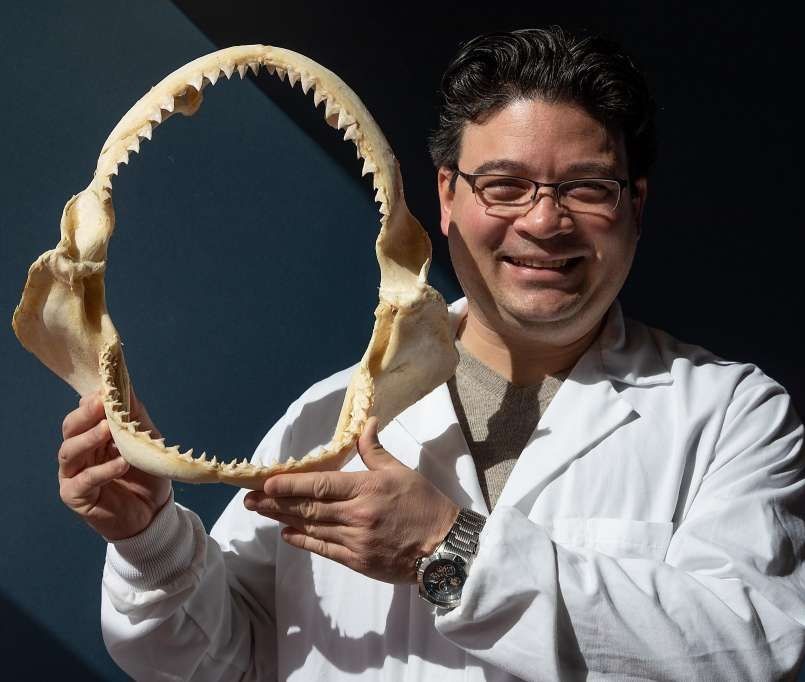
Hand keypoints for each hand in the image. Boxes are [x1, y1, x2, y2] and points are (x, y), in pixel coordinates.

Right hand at [58, 391, 171, 540]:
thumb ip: (136, 418)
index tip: (105, 387)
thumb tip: (128, 388)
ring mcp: (73, 474)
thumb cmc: (147, 476)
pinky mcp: (75, 496)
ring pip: (70, 452)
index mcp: (93, 436)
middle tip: (100, 403)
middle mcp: (79, 453)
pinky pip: (84, 481)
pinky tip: (120, 464)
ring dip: (89, 439)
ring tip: (108, 429)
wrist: (152, 513)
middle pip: (71, 429)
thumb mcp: (147, 443)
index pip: (84, 413)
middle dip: (85, 415)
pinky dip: (102, 471)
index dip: (92, 400)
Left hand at [244, 417, 459, 583]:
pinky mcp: (357, 560)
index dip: (291, 484)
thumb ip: (375, 450)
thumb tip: (366, 422)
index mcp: (367, 488)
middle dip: (276, 502)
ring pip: (312, 527)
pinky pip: (323, 549)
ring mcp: (355, 540)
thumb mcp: (401, 471)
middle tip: (250, 498)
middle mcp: (357, 514)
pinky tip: (287, 534)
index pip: (320, 485)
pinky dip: (303, 541)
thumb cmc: (424, 504)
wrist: (443, 547)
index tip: (267, 481)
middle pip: (309, 507)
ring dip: (283, 519)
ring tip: (260, 512)